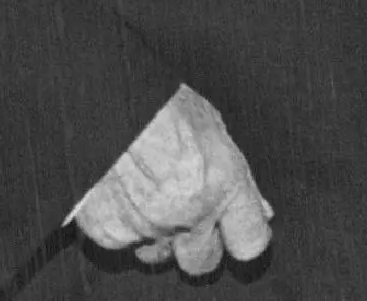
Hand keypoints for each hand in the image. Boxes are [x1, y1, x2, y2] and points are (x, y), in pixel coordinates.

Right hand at [71, 86, 271, 276]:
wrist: (106, 104)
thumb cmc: (162, 107)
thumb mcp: (214, 131)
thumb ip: (237, 178)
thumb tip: (261, 210)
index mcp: (224, 184)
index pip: (250, 242)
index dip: (245, 239)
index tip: (239, 233)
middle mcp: (190, 213)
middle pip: (202, 263)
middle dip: (199, 247)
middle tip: (190, 220)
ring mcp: (148, 228)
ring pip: (159, 256)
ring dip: (158, 238)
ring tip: (151, 197)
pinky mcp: (110, 235)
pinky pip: (123, 245)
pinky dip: (123, 228)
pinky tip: (123, 194)